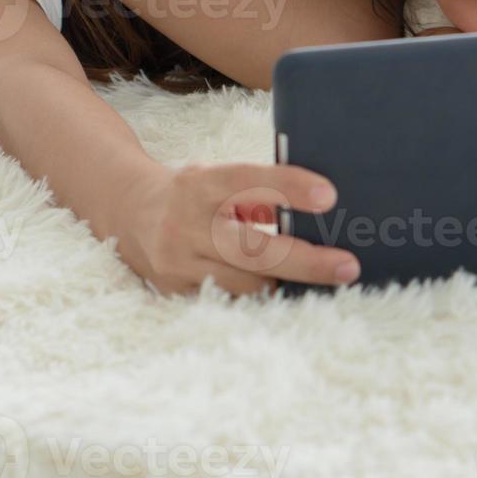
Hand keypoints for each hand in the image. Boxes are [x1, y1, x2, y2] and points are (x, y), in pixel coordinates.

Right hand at [111, 162, 361, 295]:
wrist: (127, 211)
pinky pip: (229, 300)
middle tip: (349, 266)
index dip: (289, 187)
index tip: (330, 196)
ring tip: (318, 274)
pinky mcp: (175, 291)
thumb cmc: (192, 192)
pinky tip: (281, 289)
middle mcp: (185, 224)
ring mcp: (177, 263)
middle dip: (307, 262)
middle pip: (254, 249)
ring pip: (246, 284)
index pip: (248, 180)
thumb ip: (256, 192)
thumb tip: (317, 213)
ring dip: (284, 281)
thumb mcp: (217, 177)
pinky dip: (257, 295)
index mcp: (200, 184)